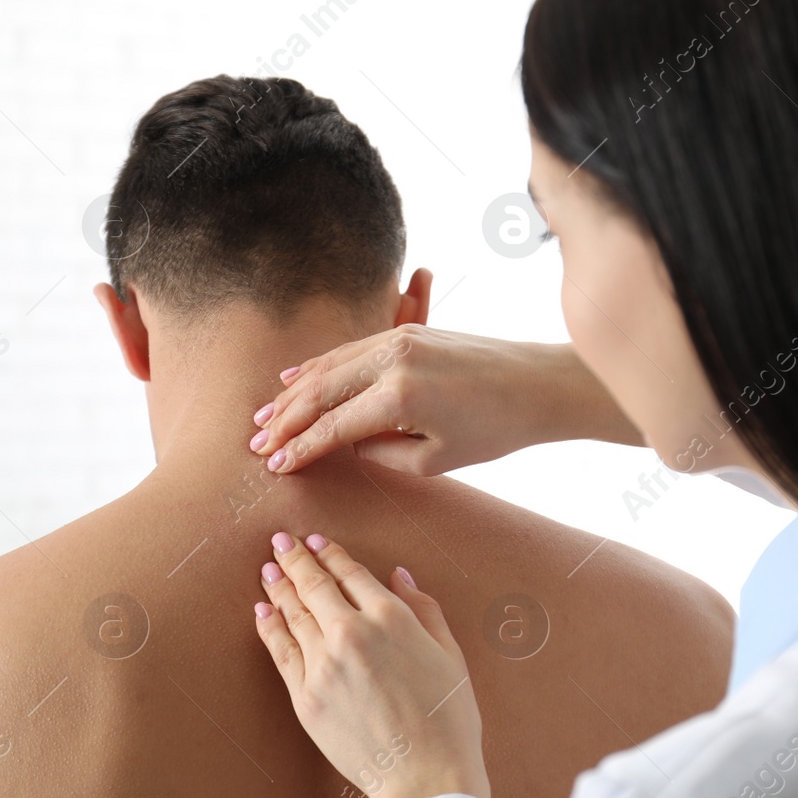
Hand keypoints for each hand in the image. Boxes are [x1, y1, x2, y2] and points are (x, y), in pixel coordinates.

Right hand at [249, 324, 640, 475]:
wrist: (540, 385)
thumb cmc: (494, 430)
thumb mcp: (432, 460)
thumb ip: (378, 453)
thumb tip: (343, 445)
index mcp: (398, 398)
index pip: (331, 426)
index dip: (299, 449)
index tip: (274, 466)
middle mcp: (392, 360)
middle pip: (318, 390)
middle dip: (283, 420)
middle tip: (257, 443)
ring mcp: (398, 339)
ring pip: (328, 365)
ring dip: (293, 392)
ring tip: (266, 416)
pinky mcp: (408, 331)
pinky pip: (349, 349)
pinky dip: (319, 367)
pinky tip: (297, 381)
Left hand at [253, 531, 489, 797]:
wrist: (425, 777)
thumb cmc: (448, 719)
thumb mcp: (450, 655)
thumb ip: (423, 609)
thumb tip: (398, 575)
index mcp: (391, 618)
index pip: (350, 573)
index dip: (330, 553)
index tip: (315, 541)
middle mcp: (352, 634)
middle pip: (314, 585)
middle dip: (294, 559)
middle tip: (280, 541)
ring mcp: (324, 666)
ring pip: (293, 614)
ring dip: (279, 587)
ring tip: (268, 569)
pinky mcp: (306, 697)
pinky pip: (281, 652)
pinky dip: (270, 627)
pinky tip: (263, 611)